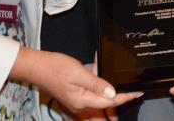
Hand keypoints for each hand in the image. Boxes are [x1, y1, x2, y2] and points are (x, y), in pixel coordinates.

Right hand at [10, 48, 140, 112]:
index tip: (138, 92)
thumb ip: (97, 83)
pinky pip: (90, 95)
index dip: (126, 96)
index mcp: (83, 101)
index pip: (110, 101)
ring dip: (107, 92)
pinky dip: (97, 86)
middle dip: (117, 98)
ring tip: (114, 83)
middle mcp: (80, 105)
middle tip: (131, 89)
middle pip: (105, 104)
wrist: (36, 67)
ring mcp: (76, 102)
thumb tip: (112, 92)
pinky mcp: (73, 96)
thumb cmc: (55, 67)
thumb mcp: (79, 72)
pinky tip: (98, 73)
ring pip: (98, 99)